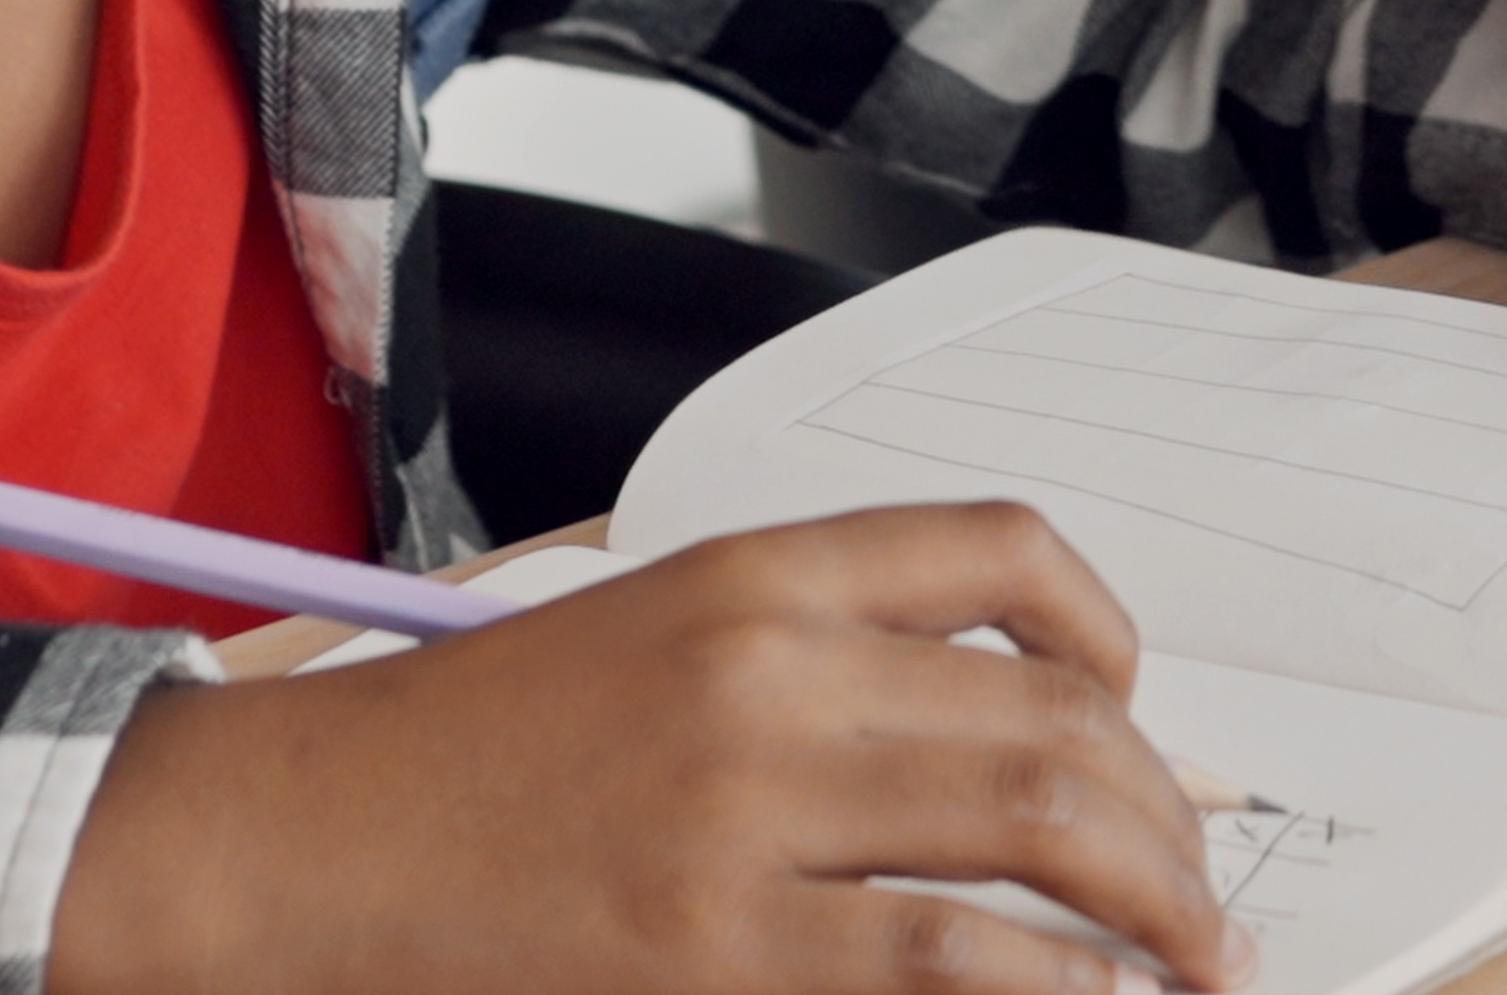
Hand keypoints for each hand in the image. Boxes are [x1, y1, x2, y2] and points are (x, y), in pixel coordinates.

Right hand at [52, 505, 1245, 994]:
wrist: (299, 845)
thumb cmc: (466, 761)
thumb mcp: (648, 642)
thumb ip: (814, 669)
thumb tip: (1013, 742)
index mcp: (753, 574)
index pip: (1005, 555)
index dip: (1118, 642)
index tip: (1152, 728)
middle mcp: (769, 672)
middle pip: (1060, 720)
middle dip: (1172, 822)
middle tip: (1207, 898)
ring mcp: (744, 814)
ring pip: (1037, 836)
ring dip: (1154, 913)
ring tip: (1198, 967)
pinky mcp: (713, 949)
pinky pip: (949, 965)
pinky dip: (1051, 992)